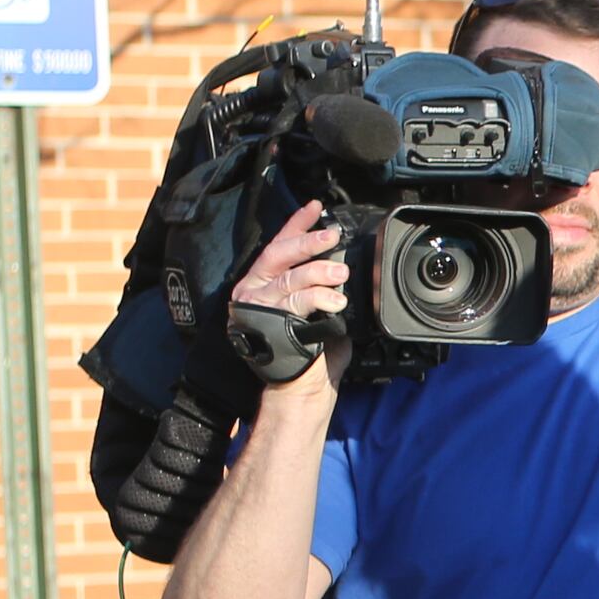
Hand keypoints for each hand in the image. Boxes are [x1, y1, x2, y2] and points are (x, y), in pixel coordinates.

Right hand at [230, 201, 353, 399]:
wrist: (299, 390)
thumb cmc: (310, 353)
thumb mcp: (317, 313)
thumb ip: (321, 288)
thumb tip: (342, 267)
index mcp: (264, 282)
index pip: (280, 245)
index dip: (297, 225)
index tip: (316, 208)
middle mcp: (255, 291)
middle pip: (279, 255)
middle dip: (307, 242)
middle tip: (332, 236)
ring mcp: (258, 307)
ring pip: (290, 279)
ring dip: (318, 272)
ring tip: (340, 275)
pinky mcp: (267, 323)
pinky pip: (295, 303)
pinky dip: (318, 298)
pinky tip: (335, 301)